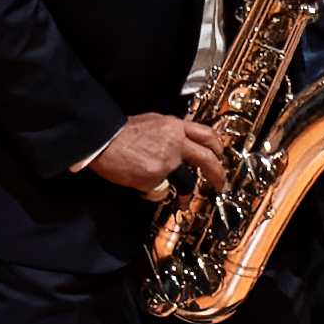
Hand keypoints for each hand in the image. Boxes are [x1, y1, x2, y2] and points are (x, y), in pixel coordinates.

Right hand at [83, 112, 220, 193]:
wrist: (103, 140)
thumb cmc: (121, 131)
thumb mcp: (151, 121)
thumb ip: (169, 132)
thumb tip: (178, 141)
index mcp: (174, 126)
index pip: (206, 135)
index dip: (217, 147)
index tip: (220, 156)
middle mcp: (175, 143)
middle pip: (207, 159)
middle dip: (217, 173)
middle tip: (220, 183)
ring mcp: (167, 162)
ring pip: (187, 180)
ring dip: (187, 194)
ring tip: (184, 202)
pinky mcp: (156, 178)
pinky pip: (161, 188)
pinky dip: (154, 189)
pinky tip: (143, 185)